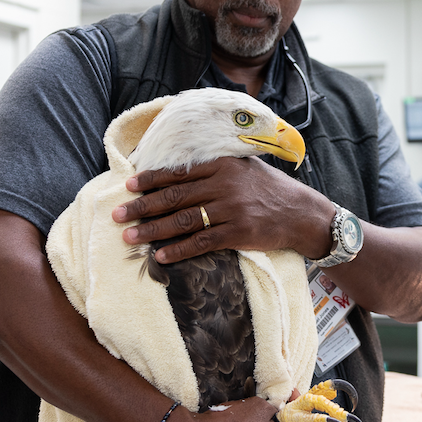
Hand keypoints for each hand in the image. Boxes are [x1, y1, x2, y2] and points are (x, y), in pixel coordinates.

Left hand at [113, 157, 331, 263]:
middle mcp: (224, 185)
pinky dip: (179, 250)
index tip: (129, 186)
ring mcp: (231, 210)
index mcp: (222, 165)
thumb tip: (181, 169)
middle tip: (118, 215)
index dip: (150, 180)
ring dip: (153, 230)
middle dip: (142, 207)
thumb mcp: (245, 167)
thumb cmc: (270, 189)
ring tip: (130, 237)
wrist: (302, 213)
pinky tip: (160, 256)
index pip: (178, 173)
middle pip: (174, 197)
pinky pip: (201, 243)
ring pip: (183, 221)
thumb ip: (216, 166)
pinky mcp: (238, 233)